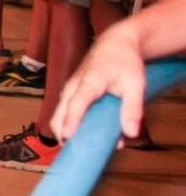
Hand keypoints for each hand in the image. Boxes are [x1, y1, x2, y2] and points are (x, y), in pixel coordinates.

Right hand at [50, 26, 146, 142]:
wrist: (114, 43)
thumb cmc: (125, 62)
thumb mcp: (136, 84)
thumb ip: (133, 109)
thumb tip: (130, 134)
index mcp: (90, 81)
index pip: (77, 103)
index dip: (71, 121)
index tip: (68, 137)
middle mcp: (74, 85)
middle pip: (59, 112)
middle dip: (61, 132)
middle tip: (72, 152)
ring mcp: (69, 89)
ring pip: (58, 113)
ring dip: (64, 131)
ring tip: (76, 148)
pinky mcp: (69, 92)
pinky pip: (64, 111)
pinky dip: (67, 124)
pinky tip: (80, 136)